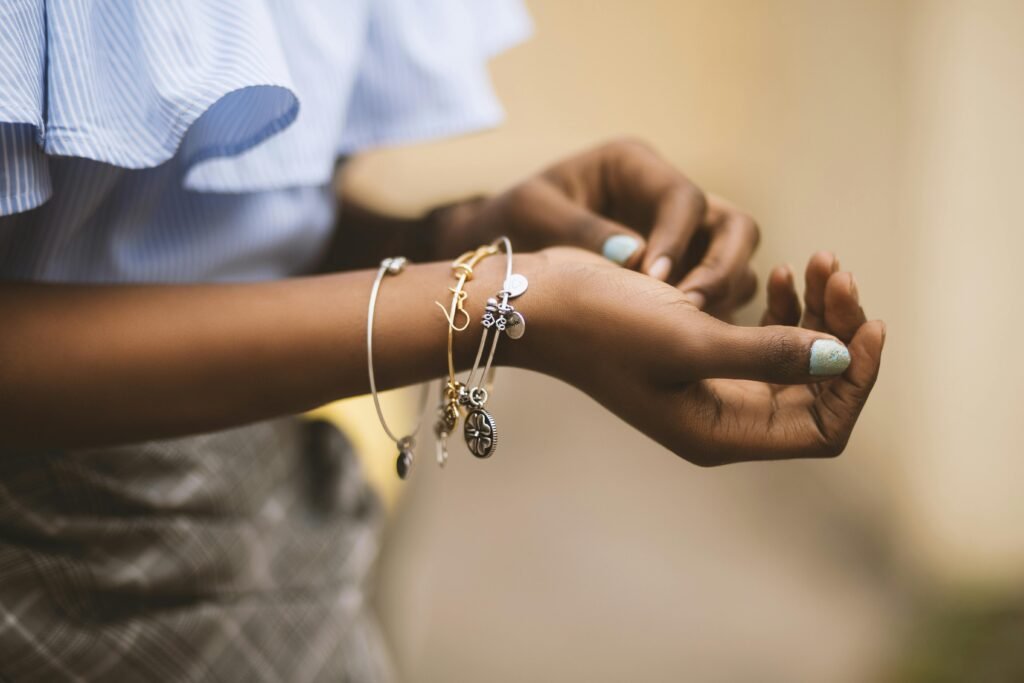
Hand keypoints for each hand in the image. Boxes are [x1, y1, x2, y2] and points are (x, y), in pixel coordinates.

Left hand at [438, 139, 760, 316]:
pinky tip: (682, 343)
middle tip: (689, 309)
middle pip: (734, 226)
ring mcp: (682, 238)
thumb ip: (581, 231)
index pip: (683, 198)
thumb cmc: (511, 222)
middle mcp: (666, 199)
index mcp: (634, 166)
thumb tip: (637, 258)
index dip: (677, 239)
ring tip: (687, 331)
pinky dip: (710, 317)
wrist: (499, 253)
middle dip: (722, 268)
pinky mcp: (681, 275)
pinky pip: (716, 295)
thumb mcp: (532, 214)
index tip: (654, 279)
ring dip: (721, 296)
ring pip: (735, 263)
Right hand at [512, 248, 884, 464]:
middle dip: (838, 330)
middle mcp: (721, 415)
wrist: (539, 299)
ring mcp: (710, 384)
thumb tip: (840, 358)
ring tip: (818, 262)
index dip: (856, 381)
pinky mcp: (699, 349)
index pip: (823, 427)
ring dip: (814, 312)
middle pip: (815, 387)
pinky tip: (779, 273)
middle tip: (837, 271)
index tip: (867, 323)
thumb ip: (768, 354)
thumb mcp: (688, 339)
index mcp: (720, 432)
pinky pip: (763, 336)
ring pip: (794, 357)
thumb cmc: (602, 323)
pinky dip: (781, 305)